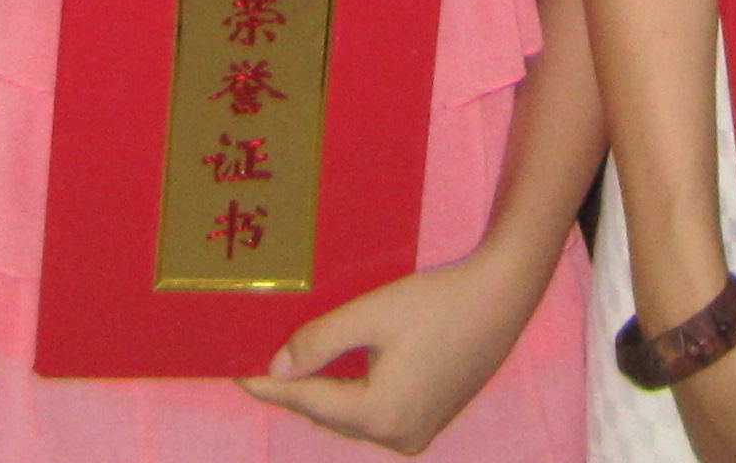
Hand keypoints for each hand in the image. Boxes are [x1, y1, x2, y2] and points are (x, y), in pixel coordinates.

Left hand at [235, 248, 547, 453]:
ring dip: (322, 395)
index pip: (308, 401)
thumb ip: (318, 344)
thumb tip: (276, 371)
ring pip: (352, 417)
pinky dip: (351, 397)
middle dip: (295, 392)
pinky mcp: (429, 420)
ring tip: (289, 370)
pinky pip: (375, 415)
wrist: (499, 299)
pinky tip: (334, 375)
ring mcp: (417, 433)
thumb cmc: (435, 302)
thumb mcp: (370, 315)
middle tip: (258, 368)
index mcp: (381, 415)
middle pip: (329, 414)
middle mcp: (399, 436)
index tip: (236, 376)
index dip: (270, 388)